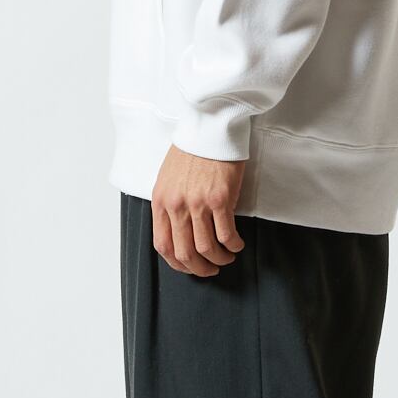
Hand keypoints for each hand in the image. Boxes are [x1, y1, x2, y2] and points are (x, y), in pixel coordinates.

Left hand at [151, 147, 246, 274]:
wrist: (209, 128)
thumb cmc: (191, 151)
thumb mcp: (168, 179)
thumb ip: (170, 204)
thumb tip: (179, 230)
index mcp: (160, 201)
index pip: (163, 245)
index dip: (177, 263)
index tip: (189, 267)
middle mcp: (176, 206)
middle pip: (185, 253)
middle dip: (200, 268)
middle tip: (211, 269)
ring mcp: (197, 204)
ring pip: (206, 248)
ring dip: (219, 259)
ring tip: (227, 256)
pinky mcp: (220, 199)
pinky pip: (226, 234)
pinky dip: (233, 245)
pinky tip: (237, 244)